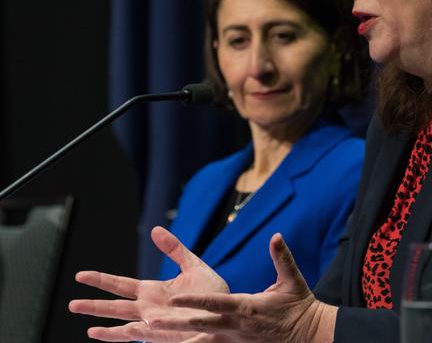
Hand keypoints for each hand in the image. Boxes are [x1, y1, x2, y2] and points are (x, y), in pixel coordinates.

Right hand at [69, 226, 229, 341]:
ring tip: (87, 326)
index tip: (81, 275)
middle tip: (71, 303)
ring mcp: (156, 323)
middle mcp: (149, 308)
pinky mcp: (166, 334)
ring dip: (106, 326)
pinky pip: (143, 336)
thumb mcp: (192, 265)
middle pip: (115, 306)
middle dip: (94, 305)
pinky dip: (128, 335)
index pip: (120, 285)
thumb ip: (174, 249)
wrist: (229, 310)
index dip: (100, 280)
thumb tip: (156, 230)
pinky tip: (115, 333)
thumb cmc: (212, 292)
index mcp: (153, 291)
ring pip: (124, 325)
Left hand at [147, 233, 337, 342]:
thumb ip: (282, 257)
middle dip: (174, 324)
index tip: (173, 299)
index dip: (193, 301)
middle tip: (149, 323)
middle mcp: (236, 327)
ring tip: (152, 338)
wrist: (308, 336)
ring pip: (201, 341)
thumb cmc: (299, 307)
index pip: (215, 304)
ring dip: (178, 339)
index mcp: (247, 307)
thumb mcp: (292, 280)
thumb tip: (276, 236)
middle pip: (200, 325)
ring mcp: (234, 341)